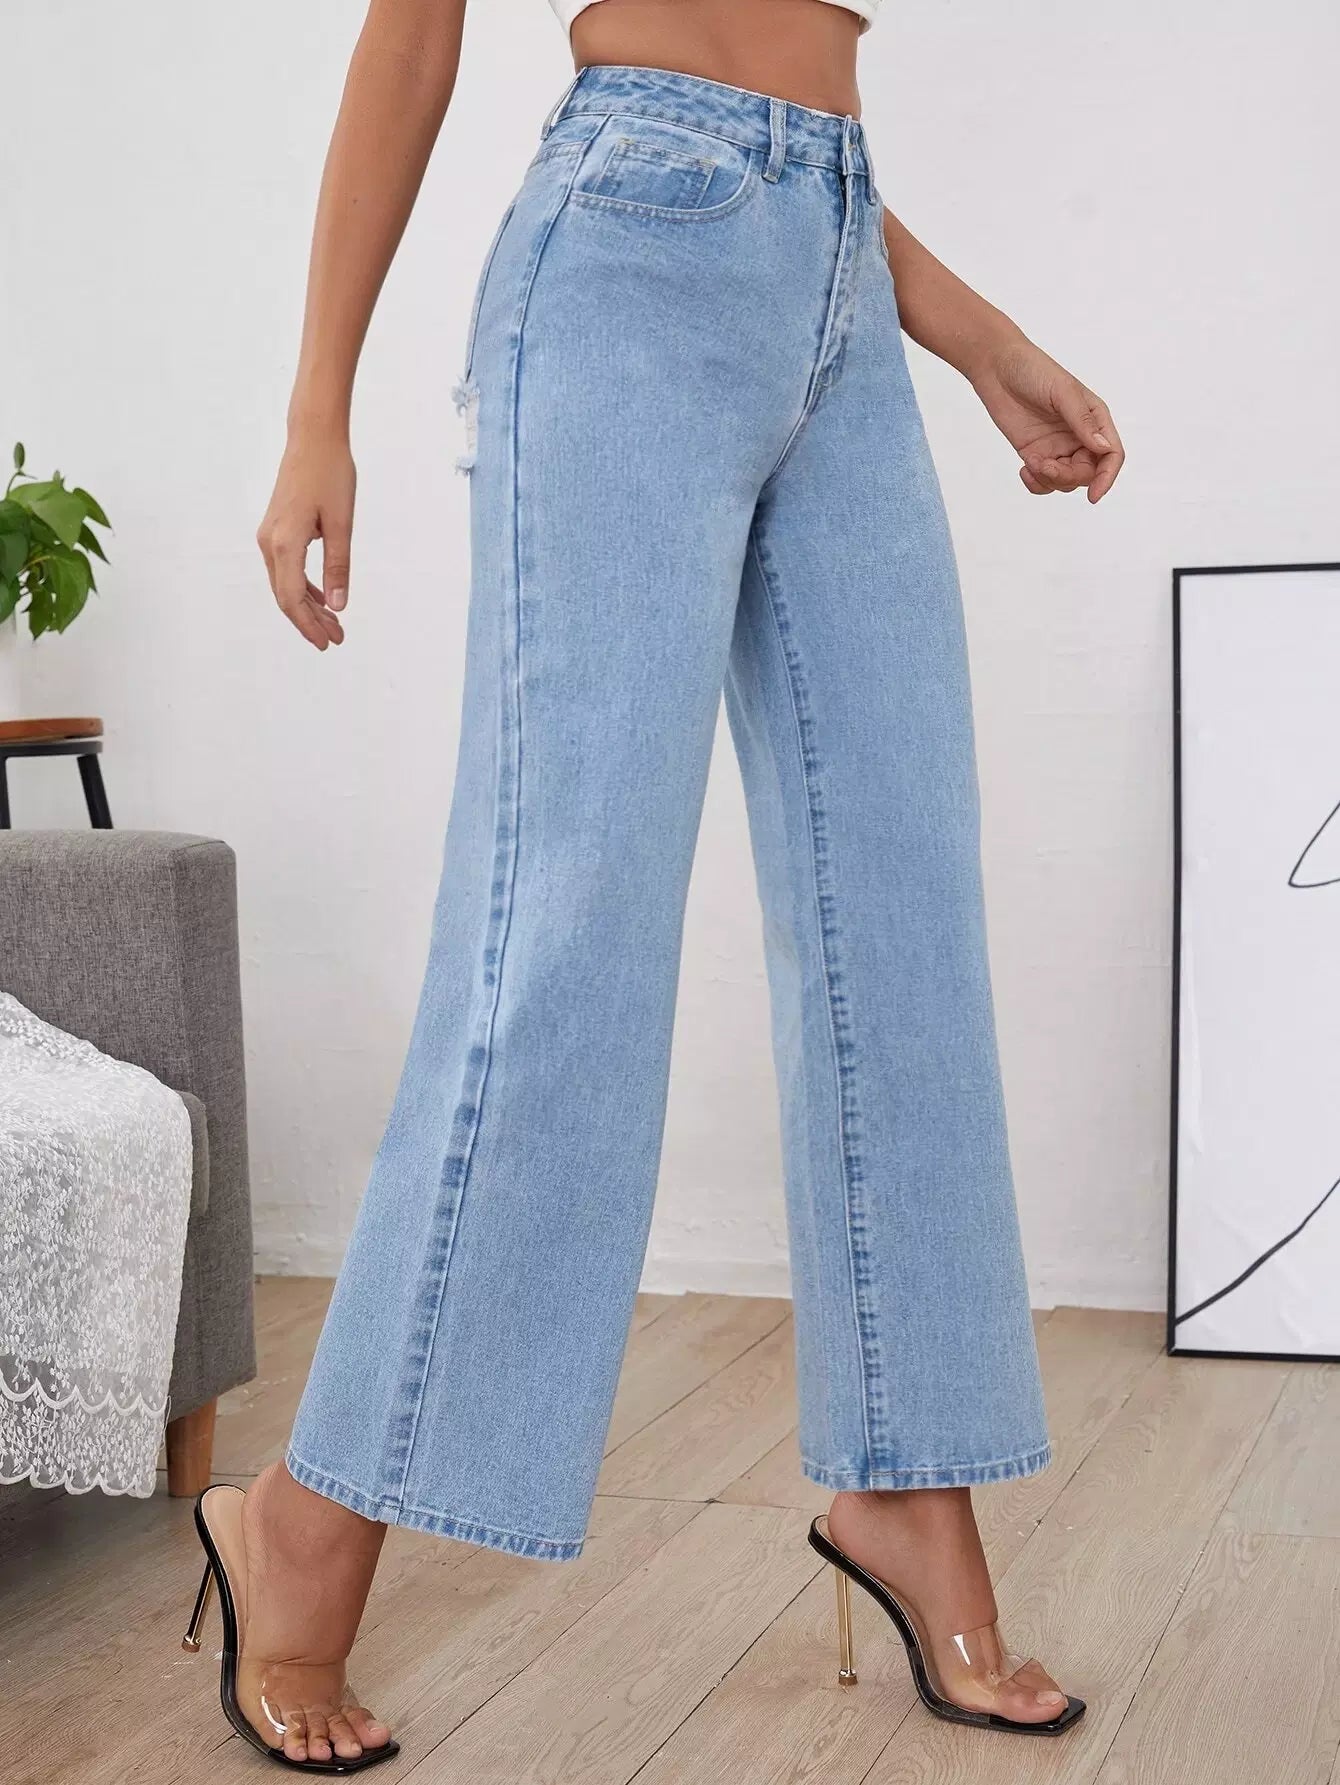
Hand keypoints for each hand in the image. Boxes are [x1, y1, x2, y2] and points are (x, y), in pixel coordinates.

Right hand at [257, 431, 355, 648]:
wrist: (313, 438)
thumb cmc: (330, 474)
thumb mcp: (342, 524)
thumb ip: (338, 566)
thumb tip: (338, 606)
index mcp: (285, 543)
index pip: (292, 598)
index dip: (309, 624)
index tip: (327, 642)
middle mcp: (270, 542)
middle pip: (286, 596)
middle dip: (310, 621)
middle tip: (336, 639)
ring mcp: (270, 535)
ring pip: (286, 584)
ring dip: (308, 606)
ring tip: (333, 624)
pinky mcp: (276, 529)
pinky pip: (287, 568)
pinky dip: (304, 586)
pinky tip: (323, 598)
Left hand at [970, 333, 1123, 502]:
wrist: (998, 367)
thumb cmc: (1033, 370)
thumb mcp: (1062, 392)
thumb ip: (1082, 420)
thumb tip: (1103, 448)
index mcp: (1095, 418)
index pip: (1111, 454)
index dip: (1107, 477)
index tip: (1093, 495)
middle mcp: (1079, 435)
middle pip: (1087, 473)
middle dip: (1068, 477)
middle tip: (1046, 466)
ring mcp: (1057, 446)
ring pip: (1065, 481)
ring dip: (1050, 480)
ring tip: (1031, 463)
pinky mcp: (1036, 453)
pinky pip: (1044, 480)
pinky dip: (1036, 483)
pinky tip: (1024, 470)